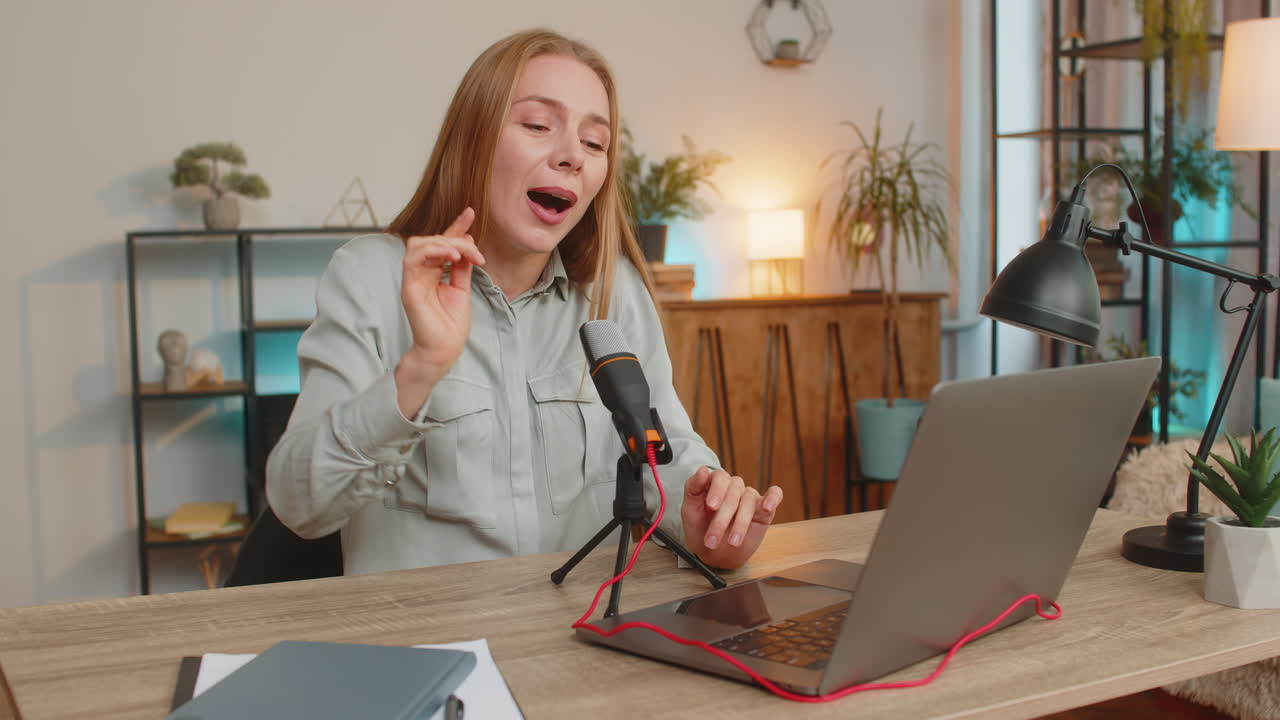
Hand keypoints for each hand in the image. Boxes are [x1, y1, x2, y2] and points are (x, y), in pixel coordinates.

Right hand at [395, 208, 484, 415]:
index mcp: (433, 272)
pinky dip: (434, 252)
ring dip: (444, 243)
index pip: (442, 242)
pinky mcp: (409, 287)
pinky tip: (452, 257)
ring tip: (462, 254)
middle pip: (432, 239)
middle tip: (476, 254)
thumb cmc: (452, 325)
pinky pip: (413, 258)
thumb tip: (467, 244)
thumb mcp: (462, 288)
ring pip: (420, 243)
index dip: (455, 226)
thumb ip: (462, 266)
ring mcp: (412, 279)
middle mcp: (420, 272)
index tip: (470, 212)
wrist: (445, 349)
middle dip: (456, 238)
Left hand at [680, 467, 781, 569]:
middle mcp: (734, 487)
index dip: (717, 490)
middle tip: (713, 538)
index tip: (711, 506)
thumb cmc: (700, 529)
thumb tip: (703, 469)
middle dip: (723, 517)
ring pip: (749, 500)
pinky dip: (773, 497)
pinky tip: (767, 506)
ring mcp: (749, 497)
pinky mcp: (764, 509)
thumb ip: (693, 488)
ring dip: (741, 523)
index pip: (720, 477)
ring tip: (733, 542)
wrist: (714, 554)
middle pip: (734, 491)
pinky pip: (774, 495)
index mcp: (715, 483)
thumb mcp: (690, 511)